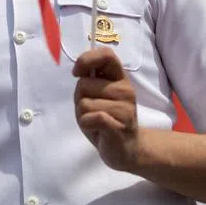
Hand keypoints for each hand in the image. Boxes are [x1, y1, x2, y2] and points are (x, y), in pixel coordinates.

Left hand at [73, 48, 140, 170]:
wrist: (128, 149)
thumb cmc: (108, 120)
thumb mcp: (99, 96)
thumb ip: (91, 81)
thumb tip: (78, 70)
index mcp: (119, 78)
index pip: (107, 55)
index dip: (87, 59)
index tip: (77, 73)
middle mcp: (124, 89)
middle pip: (84, 84)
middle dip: (80, 98)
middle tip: (92, 111)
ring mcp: (123, 108)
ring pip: (84, 103)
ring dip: (83, 115)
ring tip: (96, 122)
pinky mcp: (118, 125)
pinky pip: (91, 117)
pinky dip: (86, 124)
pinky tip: (96, 130)